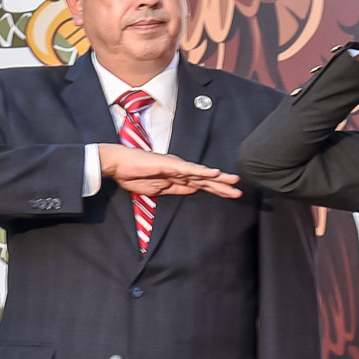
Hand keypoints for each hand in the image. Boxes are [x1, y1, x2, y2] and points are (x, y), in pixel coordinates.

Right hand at [100, 146, 241, 199]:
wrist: (118, 165)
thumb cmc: (133, 174)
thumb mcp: (158, 189)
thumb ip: (176, 189)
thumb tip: (193, 190)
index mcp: (177, 176)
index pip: (201, 184)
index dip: (216, 189)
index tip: (230, 194)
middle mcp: (180, 170)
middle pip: (205, 179)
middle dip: (223, 186)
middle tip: (239, 190)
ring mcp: (176, 166)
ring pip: (201, 174)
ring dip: (218, 178)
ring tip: (234, 181)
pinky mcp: (169, 165)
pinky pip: (189, 170)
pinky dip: (202, 171)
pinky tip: (215, 173)